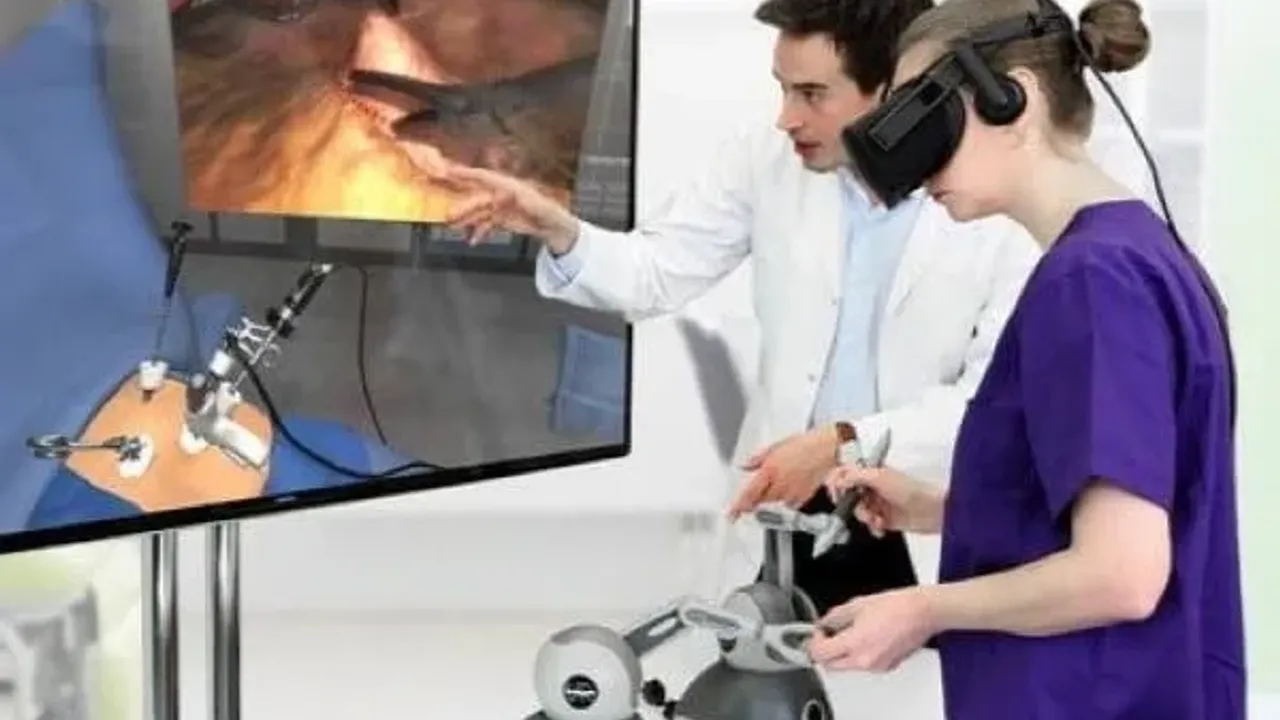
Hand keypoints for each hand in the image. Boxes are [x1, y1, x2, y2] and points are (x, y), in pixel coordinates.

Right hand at [431, 163, 578, 249]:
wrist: (555, 227)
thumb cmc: (549, 212)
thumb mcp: (539, 206)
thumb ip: (524, 201)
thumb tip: (510, 194)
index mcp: (509, 186)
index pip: (485, 177)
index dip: (467, 174)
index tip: (449, 171)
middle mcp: (501, 194)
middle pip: (478, 198)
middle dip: (463, 205)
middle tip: (448, 213)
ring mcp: (500, 207)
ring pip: (479, 212)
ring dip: (466, 220)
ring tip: (453, 228)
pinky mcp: (501, 219)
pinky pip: (485, 224)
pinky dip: (478, 232)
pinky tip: (472, 240)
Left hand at [726, 425, 839, 517]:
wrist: (828, 448)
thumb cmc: (804, 444)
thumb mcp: (776, 446)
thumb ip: (757, 458)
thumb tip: (744, 465)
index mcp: (769, 470)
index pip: (749, 494)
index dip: (738, 506)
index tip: (732, 515)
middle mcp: (779, 484)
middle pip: (760, 501)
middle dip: (754, 501)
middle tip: (751, 498)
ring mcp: (792, 493)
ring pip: (773, 503)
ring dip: (769, 499)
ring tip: (776, 484)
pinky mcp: (803, 497)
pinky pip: (788, 504)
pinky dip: (784, 499)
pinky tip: (789, 487)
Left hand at [808, 588, 936, 671]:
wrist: (922, 612)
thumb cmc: (896, 606)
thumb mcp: (856, 604)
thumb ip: (835, 616)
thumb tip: (825, 623)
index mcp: (855, 643)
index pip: (820, 654)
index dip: (814, 642)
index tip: (817, 633)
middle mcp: (865, 660)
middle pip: (831, 666)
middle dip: (825, 651)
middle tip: (826, 636)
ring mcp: (877, 666)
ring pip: (847, 667)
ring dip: (841, 654)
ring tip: (848, 633)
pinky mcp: (887, 667)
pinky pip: (864, 665)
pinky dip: (858, 655)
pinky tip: (865, 638)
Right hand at [824, 465, 945, 535]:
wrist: (933, 510)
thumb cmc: (913, 489)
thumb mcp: (880, 477)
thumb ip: (856, 476)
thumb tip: (839, 480)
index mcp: (872, 473)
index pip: (846, 474)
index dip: (838, 483)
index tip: (836, 493)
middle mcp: (874, 487)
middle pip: (849, 495)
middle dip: (851, 504)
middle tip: (858, 507)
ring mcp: (879, 504)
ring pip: (859, 512)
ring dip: (865, 517)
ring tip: (876, 519)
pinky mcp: (885, 519)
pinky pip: (870, 525)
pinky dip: (873, 527)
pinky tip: (881, 527)